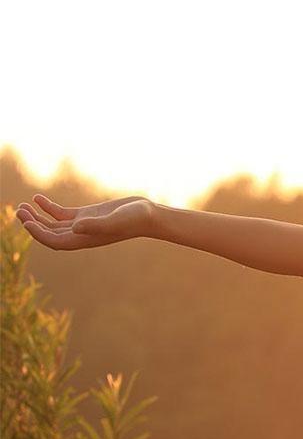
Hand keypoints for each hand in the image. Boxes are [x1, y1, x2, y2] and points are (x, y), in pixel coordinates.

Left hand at [15, 193, 156, 250]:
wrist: (148, 214)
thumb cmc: (134, 219)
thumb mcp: (115, 220)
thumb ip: (96, 225)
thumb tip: (75, 227)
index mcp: (84, 239)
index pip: (54, 240)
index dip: (38, 234)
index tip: (27, 222)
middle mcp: (80, 234)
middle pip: (48, 233)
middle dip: (32, 223)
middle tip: (18, 211)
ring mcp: (83, 224)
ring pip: (52, 223)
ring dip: (36, 216)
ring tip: (22, 206)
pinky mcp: (87, 214)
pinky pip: (62, 213)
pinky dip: (48, 207)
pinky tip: (37, 198)